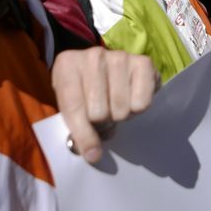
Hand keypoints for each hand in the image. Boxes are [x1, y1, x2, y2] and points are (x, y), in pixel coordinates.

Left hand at [52, 47, 159, 163]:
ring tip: (114, 106)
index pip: (74, 107)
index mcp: (67, 64)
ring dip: (119, 116)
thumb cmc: (82, 89)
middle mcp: (93, 55)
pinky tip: (130, 98)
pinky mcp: (143, 62)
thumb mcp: (70, 105)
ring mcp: (119, 56)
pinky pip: (142, 103)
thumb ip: (77, 128)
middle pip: (99, 112)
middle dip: (102, 124)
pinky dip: (137, 109)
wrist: (102, 67)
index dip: (83, 134)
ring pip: (121, 109)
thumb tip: (93, 155)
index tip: (91, 153)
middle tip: (102, 119)